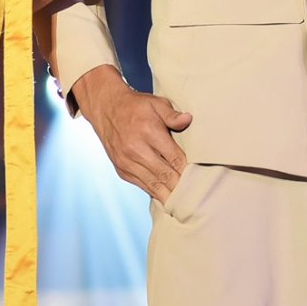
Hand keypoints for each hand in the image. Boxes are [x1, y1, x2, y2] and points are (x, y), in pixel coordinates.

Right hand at [72, 66, 189, 199]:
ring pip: (153, 184)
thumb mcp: (156, 103)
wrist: (106, 109)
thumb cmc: (136, 106)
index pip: (174, 157)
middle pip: (165, 174)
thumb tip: (188, 119)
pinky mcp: (121, 169)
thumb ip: (172, 114)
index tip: (200, 177)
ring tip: (185, 202)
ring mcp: (127, 162)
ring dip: (169, 194)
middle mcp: (136, 149)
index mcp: (148, 132)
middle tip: (197, 195)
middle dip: (181, 186)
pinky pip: (142, 185)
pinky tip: (167, 197)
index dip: (188, 170)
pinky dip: (155, 192)